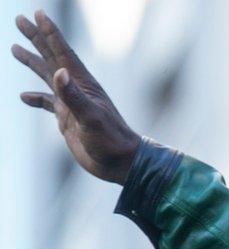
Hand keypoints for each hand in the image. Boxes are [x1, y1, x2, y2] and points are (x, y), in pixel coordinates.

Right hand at [11, 10, 139, 183]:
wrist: (121, 163)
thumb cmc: (111, 141)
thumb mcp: (91, 118)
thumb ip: (73, 97)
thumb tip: (58, 72)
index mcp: (83, 84)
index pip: (63, 52)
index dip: (50, 32)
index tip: (37, 13)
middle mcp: (77, 89)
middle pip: (52, 57)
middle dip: (36, 38)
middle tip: (20, 20)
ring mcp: (72, 103)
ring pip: (47, 76)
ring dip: (32, 61)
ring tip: (15, 48)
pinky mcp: (68, 118)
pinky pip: (47, 103)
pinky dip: (35, 98)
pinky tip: (23, 96)